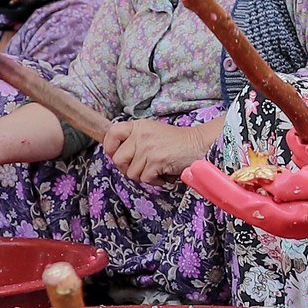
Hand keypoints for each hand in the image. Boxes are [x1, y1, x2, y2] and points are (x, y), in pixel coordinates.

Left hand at [101, 119, 217, 185]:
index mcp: (138, 126)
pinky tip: (164, 173)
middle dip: (128, 168)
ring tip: (157, 169)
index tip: (115, 154)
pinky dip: (155, 181)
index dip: (109, 147)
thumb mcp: (152, 133)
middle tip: (142, 168)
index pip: (112, 133)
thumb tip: (115, 156)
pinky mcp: (155, 160)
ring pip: (131, 173)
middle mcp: (140, 134)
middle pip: (118, 160)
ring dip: (145, 176)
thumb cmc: (176, 143)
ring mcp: (147, 147)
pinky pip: (145, 179)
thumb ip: (135, 141)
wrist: (198, 145)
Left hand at [182, 160, 307, 237]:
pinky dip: (241, 188)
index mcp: (287, 220)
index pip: (242, 202)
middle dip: (212, 188)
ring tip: (200, 173)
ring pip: (245, 202)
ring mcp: (285, 218)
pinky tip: (231, 180)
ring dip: (222, 187)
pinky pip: (258, 199)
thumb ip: (294, 184)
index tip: (195, 169)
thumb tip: (271, 186)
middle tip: (187, 172)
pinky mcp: (289, 210)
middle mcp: (282, 223)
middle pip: (238, 204)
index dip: (216, 186)